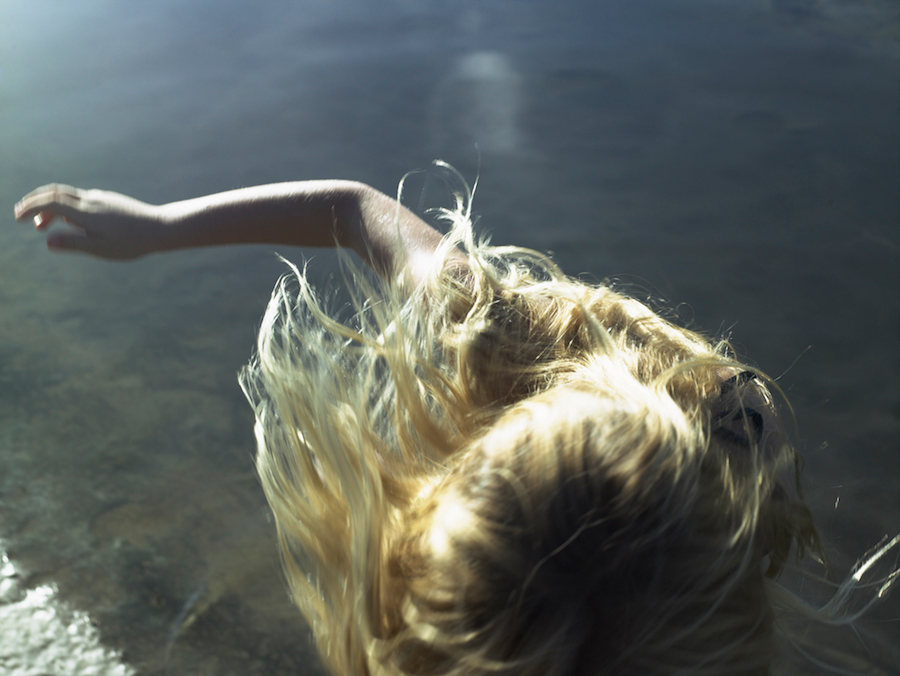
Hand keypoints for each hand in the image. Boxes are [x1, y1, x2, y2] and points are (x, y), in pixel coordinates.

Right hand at [14, 184, 167, 259]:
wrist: (161, 228)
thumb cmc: (132, 242)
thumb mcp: (100, 248)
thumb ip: (73, 243)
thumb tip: (47, 240)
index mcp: (86, 212)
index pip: (50, 202)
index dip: (30, 207)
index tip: (17, 217)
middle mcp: (91, 200)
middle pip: (55, 193)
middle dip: (34, 201)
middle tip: (20, 214)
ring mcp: (101, 198)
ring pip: (68, 196)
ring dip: (51, 208)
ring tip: (43, 226)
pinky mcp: (109, 201)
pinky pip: (81, 200)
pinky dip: (66, 208)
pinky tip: (70, 223)